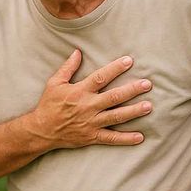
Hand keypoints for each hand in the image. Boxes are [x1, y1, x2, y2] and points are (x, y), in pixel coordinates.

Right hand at [30, 49, 152, 148]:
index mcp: (80, 91)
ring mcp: (91, 123)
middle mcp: (88, 106)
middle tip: (147, 84)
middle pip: (114, 97)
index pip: (101, 77)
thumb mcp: (54, 83)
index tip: (129, 61)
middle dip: (131, 90)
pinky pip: (111, 138)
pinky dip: (125, 139)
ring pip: (116, 117)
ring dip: (133, 111)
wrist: (41, 130)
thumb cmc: (48, 105)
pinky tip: (140, 137)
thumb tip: (77, 52)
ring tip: (148, 106)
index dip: (115, 68)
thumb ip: (67, 67)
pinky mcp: (92, 136)